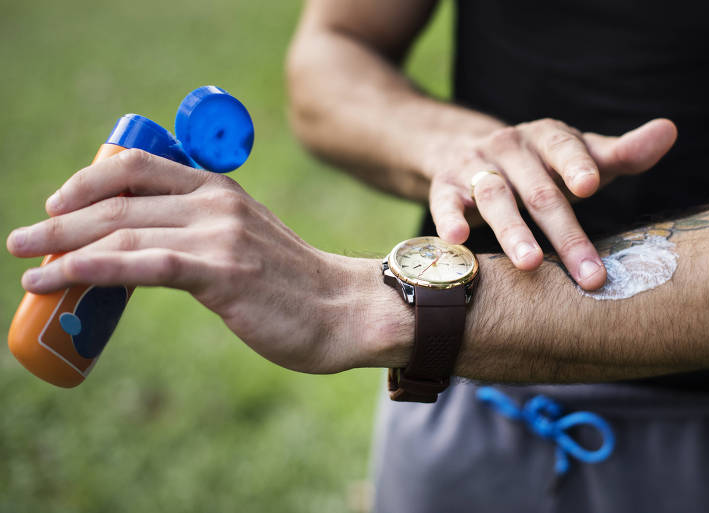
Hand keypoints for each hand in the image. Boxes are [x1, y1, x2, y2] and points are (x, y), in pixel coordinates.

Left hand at [6, 149, 402, 372]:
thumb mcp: (246, 240)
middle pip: (120, 201)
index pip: (138, 168)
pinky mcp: (221, 272)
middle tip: (21, 239)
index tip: (57, 204)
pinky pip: (143, 264)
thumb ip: (202, 232)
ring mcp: (218, 235)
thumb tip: (148, 250)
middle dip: (61, 220)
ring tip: (26, 265)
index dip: (88, 181)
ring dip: (63, 247)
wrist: (344, 309)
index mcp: (220, 188)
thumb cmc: (293, 283)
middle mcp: (215, 202)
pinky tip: (59, 276)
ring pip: (122, 231)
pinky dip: (92, 268)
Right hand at [425, 118, 676, 289]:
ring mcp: (474, 165)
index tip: (589, 186)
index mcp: (546, 136)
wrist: (463, 149)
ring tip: (529, 265)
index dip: (575, 165)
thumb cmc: (538, 165)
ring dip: (511, 231)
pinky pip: (444, 202)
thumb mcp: (577, 156)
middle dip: (563, 233)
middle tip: (587, 274)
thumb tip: (669, 131)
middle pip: (538, 190)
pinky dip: (448, 219)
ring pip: (493, 197)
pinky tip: (458, 239)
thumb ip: (620, 153)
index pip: (563, 147)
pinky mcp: (444, 186)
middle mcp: (509, 147)